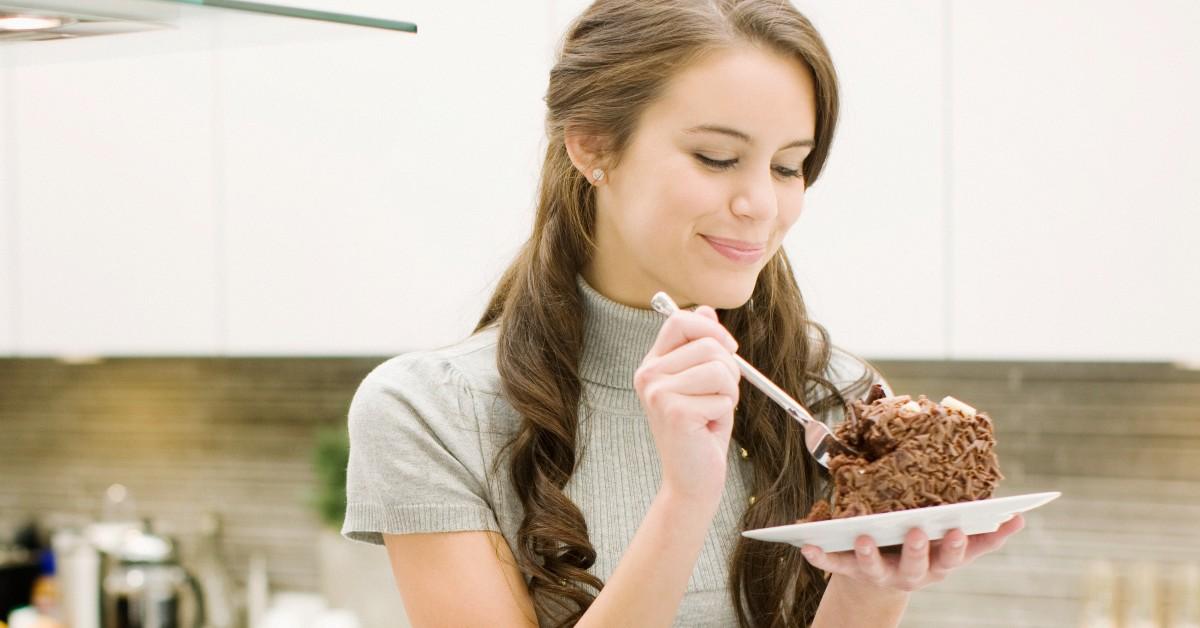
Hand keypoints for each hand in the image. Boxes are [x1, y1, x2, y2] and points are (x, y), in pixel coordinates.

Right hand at [634, 305, 739, 505]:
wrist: (693, 479)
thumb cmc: (702, 430)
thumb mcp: (704, 381)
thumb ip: (702, 346)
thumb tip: (707, 309)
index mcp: (652, 364)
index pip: (679, 321)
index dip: (712, 330)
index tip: (728, 350)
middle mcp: (648, 375)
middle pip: (707, 343)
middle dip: (730, 369)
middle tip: (722, 395)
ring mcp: (657, 393)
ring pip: (718, 368)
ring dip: (730, 391)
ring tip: (715, 410)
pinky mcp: (674, 412)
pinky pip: (721, 395)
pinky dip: (725, 412)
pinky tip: (708, 427)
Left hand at [800, 513, 1025, 592]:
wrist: (878, 584)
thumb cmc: (922, 551)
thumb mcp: (951, 545)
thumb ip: (986, 534)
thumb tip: (1020, 516)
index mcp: (938, 563)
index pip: (954, 556)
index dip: (958, 545)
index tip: (961, 528)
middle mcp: (910, 573)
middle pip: (916, 565)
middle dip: (917, 549)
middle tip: (917, 531)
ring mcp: (878, 573)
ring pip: (874, 567)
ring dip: (869, 553)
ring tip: (863, 536)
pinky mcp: (848, 571)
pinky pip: (833, 565)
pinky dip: (820, 557)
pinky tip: (806, 546)